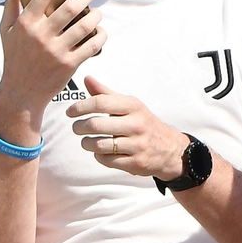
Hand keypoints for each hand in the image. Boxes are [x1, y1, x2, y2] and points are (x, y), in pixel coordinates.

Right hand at [0, 0, 104, 111]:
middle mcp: (41, 35)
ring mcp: (56, 50)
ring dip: (96, 15)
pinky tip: (100, 32)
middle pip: (70, 6)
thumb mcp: (6, 31)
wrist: (21, 94)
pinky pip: (92, 44)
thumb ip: (11, 4)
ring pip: (85, 24)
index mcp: (25, 23)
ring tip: (96, 12)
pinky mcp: (70, 64)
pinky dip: (100, 35)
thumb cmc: (14, 58)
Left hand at [67, 77, 190, 179]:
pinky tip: (100, 151)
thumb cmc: (144, 124)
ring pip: (99, 145)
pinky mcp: (135, 163)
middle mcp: (136, 124)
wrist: (170, 149)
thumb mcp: (130, 106)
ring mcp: (137, 145)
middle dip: (79, 127)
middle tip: (76, 128)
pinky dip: (98, 156)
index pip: (100, 102)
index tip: (70, 112)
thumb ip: (106, 94)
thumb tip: (87, 79)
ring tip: (86, 141)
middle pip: (96, 124)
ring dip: (86, 143)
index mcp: (133, 106)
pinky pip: (106, 160)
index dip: (80, 107)